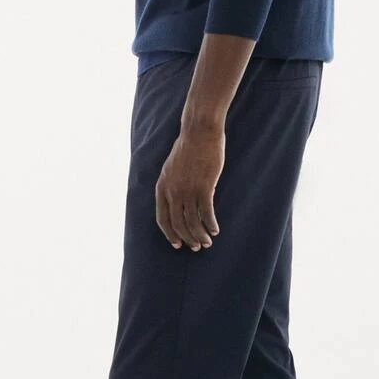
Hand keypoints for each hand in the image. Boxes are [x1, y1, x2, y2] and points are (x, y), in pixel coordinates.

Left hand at [155, 124, 223, 249]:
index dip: (170, 234)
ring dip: (200, 235)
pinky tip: (216, 229)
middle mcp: (172, 191)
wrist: (199, 132)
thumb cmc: (189, 147)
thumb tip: (182, 200)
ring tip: (207, 242)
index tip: (177, 244)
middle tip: (196, 247)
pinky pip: (206, 213)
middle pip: (178, 224)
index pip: (162, 218)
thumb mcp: (173, 167)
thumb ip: (173, 184)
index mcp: (162, 187)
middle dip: (187, 238)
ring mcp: (187, 189)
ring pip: (192, 221)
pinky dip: (211, 224)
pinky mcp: (204, 187)